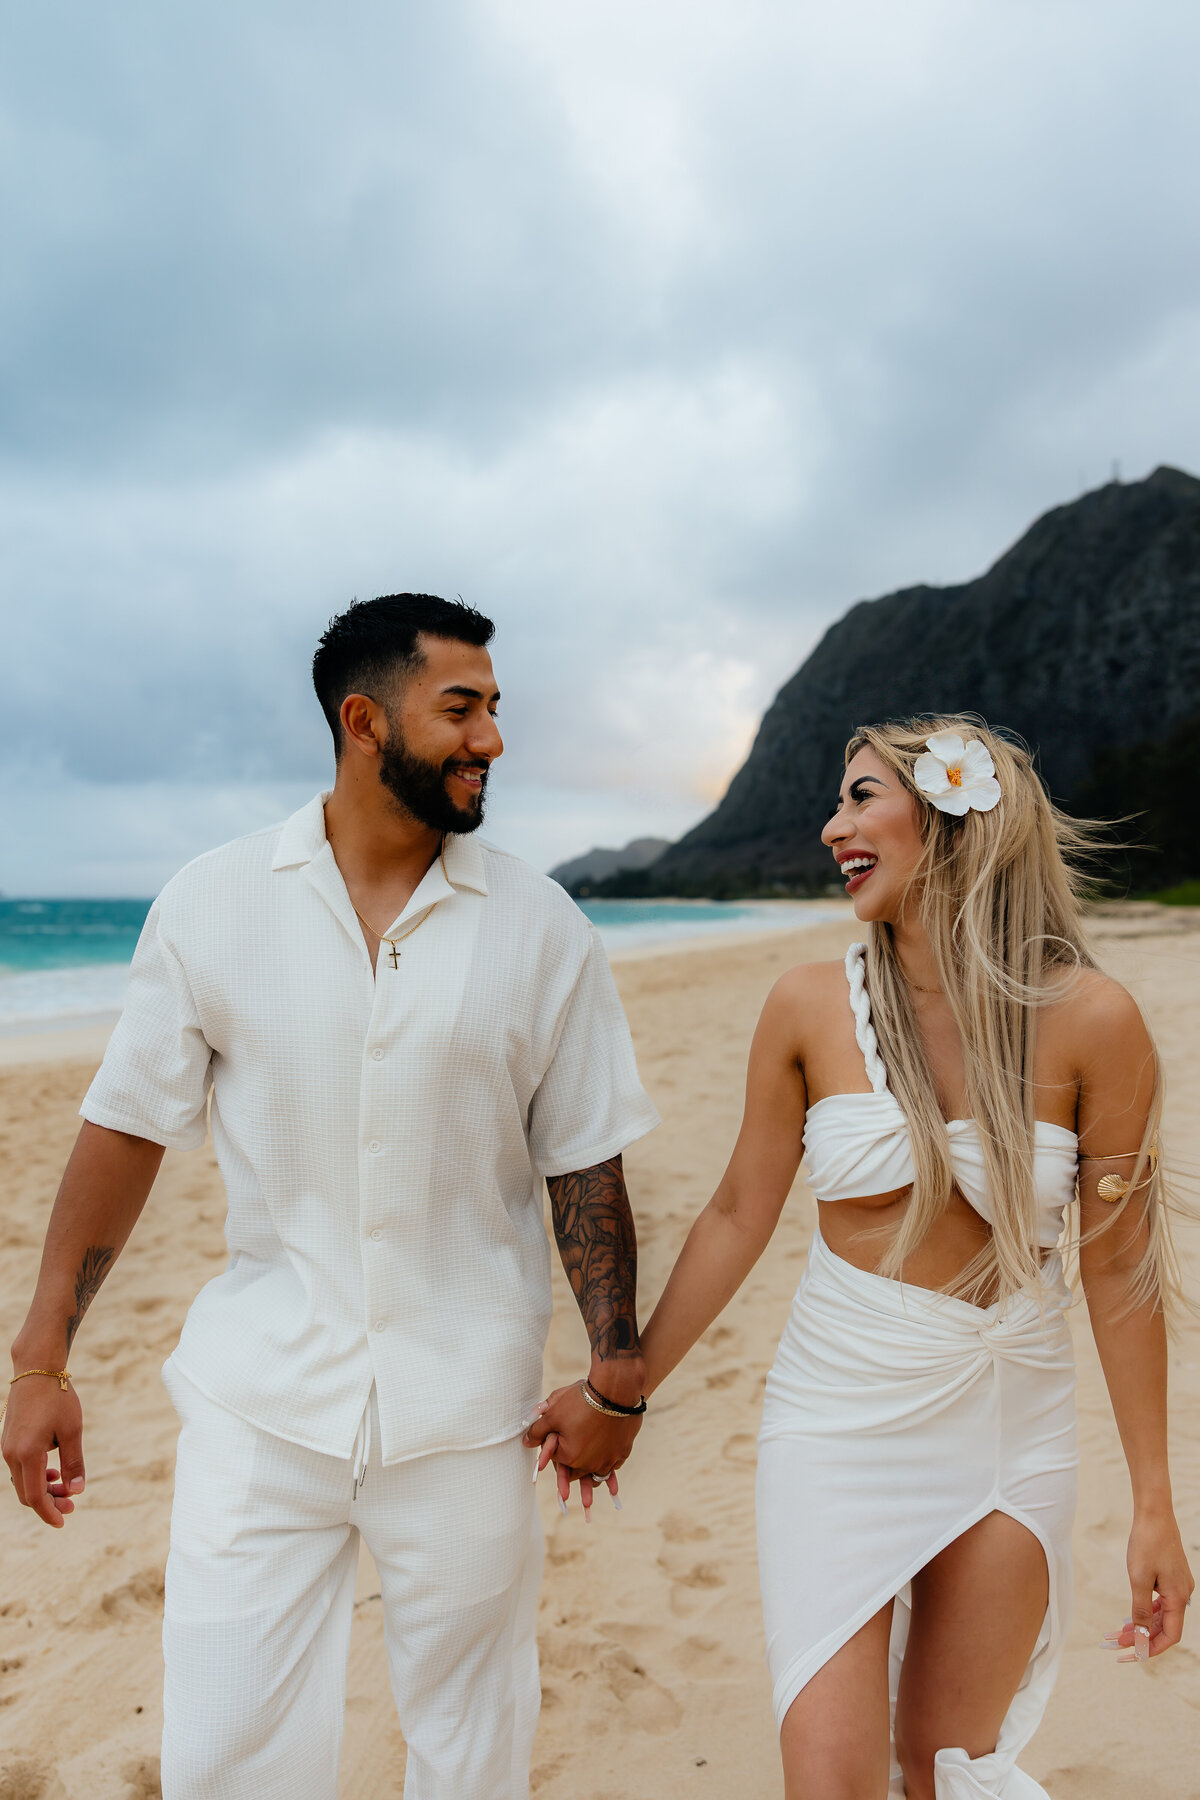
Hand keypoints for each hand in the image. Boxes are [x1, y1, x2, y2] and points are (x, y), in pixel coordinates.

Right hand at [2, 1373, 85, 1528]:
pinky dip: (36, 1476)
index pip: (35, 1497)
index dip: (49, 1513)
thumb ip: (74, 1463)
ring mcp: (7, 1448)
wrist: (36, 1371)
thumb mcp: (72, 1431)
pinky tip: (53, 1472)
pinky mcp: (8, 1442)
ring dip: (43, 1489)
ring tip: (66, 1487)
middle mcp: (11, 1454)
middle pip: (27, 1494)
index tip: (64, 1521)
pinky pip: (20, 1469)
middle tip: (72, 1505)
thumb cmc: (58, 1398)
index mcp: (27, 1454)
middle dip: (49, 1503)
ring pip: (22, 1482)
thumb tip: (77, 1491)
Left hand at [523, 1380, 640, 1499]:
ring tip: (589, 1458)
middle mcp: (591, 1464)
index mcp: (571, 1457)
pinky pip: (614, 1462)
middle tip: (572, 1445)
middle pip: (577, 1468)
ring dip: (592, 1464)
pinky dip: (609, 1458)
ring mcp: (610, 1459)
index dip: (555, 1445)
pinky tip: (606, 1450)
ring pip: (597, 1469)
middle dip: (572, 1460)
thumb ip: (537, 1430)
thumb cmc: (581, 1400)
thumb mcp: (553, 1413)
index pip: (557, 1458)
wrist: (615, 1389)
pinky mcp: (623, 1451)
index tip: (558, 1432)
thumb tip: (526, 1442)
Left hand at [1104, 1507, 1193, 1659]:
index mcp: (1179, 1598)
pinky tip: (1130, 1617)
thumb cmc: (1146, 1543)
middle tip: (1115, 1644)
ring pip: (1160, 1616)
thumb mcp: (1139, 1578)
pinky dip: (1145, 1612)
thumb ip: (1141, 1609)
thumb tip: (1141, 1636)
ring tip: (1117, 1633)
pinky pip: (1160, 1603)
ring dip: (1141, 1626)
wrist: (1154, 1513)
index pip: (1170, 1636)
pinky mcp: (1171, 1578)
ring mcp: (1178, 1586)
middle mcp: (1183, 1595)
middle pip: (1163, 1628)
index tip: (1131, 1655)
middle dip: (1141, 1639)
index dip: (1151, 1649)